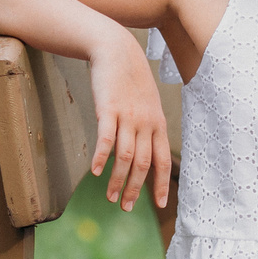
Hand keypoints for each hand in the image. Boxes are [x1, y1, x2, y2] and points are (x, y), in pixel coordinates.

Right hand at [87, 32, 169, 211]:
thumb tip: (145, 150)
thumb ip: (148, 126)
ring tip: (111, 197)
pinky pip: (106, 139)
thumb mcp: (148, 104)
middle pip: (143, 164)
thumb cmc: (131, 80)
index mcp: (158, 124)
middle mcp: (146, 123)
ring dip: (118, 181)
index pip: (163, 161)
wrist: (117, 50)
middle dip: (136, 190)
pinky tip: (94, 172)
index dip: (161, 184)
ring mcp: (128, 117)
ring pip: (125, 157)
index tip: (160, 205)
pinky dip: (101, 157)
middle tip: (127, 208)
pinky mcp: (108, 109)